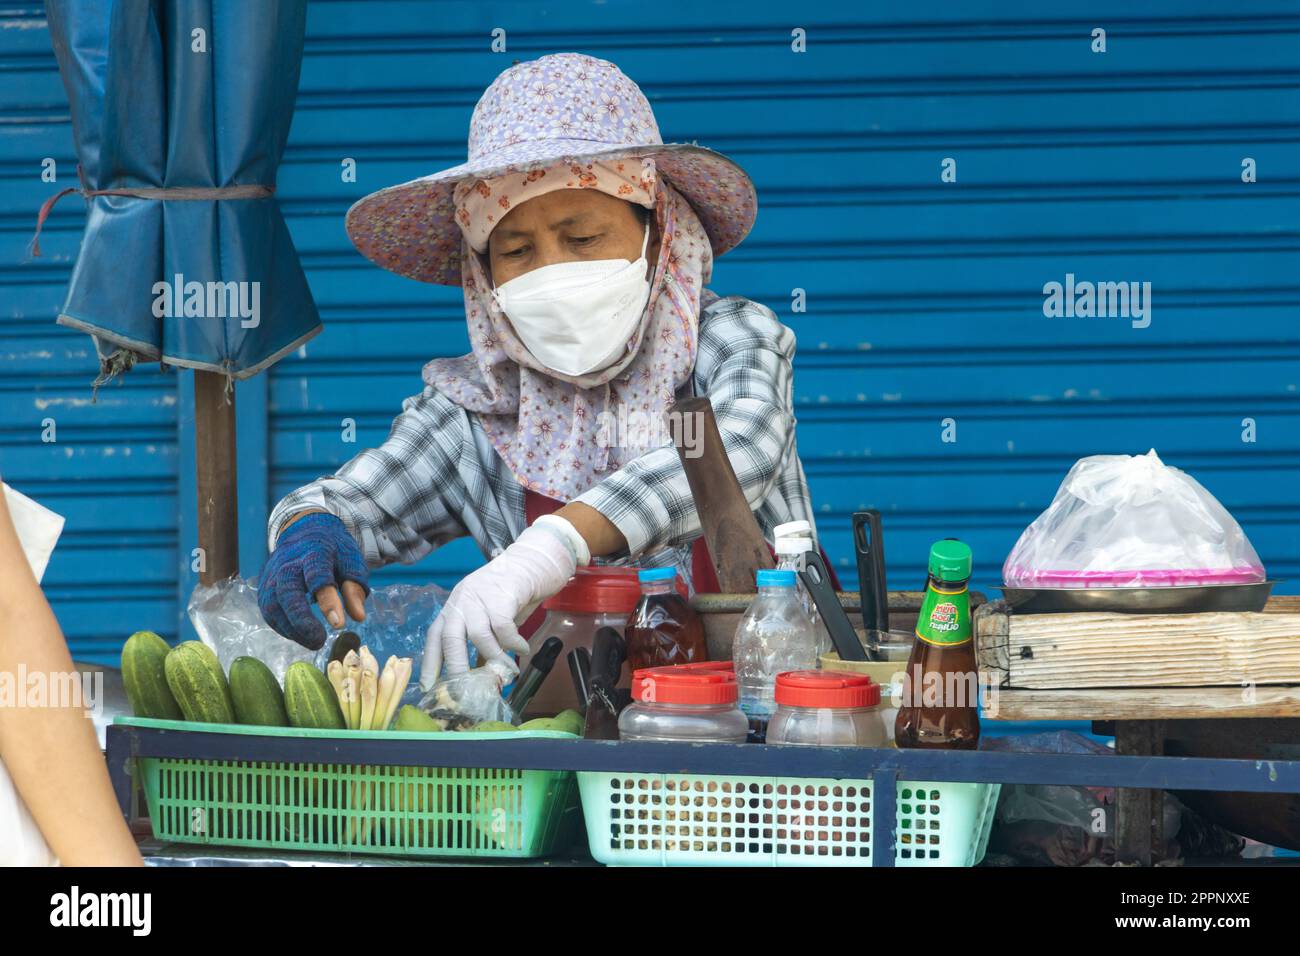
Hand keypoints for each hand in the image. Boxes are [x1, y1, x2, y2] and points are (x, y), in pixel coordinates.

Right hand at [258, 512, 369, 648]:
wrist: (304, 530)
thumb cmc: (332, 550)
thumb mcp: (351, 560)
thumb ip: (355, 587)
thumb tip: (358, 617)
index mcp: (314, 552)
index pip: (318, 577)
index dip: (328, 602)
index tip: (339, 625)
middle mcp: (288, 563)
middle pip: (288, 593)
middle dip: (302, 621)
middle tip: (319, 641)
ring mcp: (272, 574)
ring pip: (274, 605)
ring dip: (291, 629)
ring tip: (313, 642)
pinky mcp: (264, 585)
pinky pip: (268, 611)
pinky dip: (282, 627)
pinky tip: (299, 635)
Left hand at [421, 521, 579, 687]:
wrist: (533, 560)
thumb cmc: (511, 591)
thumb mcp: (490, 617)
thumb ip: (483, 640)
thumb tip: (479, 672)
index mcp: (454, 606)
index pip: (435, 636)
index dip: (430, 663)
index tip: (429, 687)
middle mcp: (462, 601)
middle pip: (450, 638)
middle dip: (456, 667)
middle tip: (466, 690)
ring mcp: (480, 597)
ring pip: (478, 636)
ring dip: (493, 658)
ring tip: (507, 671)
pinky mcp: (501, 595)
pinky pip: (504, 628)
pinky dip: (513, 643)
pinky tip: (523, 649)